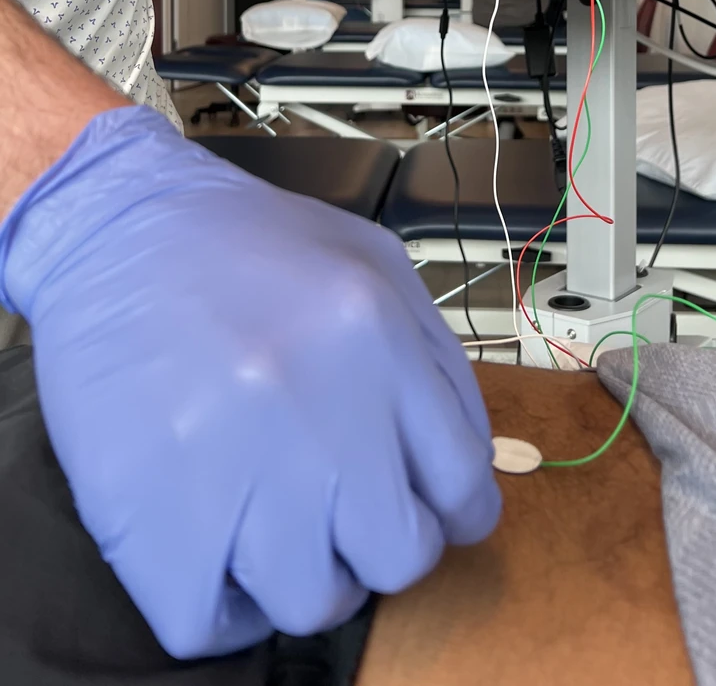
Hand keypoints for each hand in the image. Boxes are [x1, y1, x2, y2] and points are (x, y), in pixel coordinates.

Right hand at [0, 108, 499, 658]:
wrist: (117, 227)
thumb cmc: (245, 243)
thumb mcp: (372, 261)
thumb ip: (433, 357)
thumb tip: (464, 459)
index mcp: (377, 339)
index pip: (463, 483)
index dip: (454, 513)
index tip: (429, 512)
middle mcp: (318, 408)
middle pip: (400, 554)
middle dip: (386, 547)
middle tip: (352, 520)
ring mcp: (232, 464)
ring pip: (312, 601)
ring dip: (306, 577)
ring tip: (280, 530)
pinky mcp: (147, 510)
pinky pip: (206, 622)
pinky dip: (223, 607)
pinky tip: (221, 556)